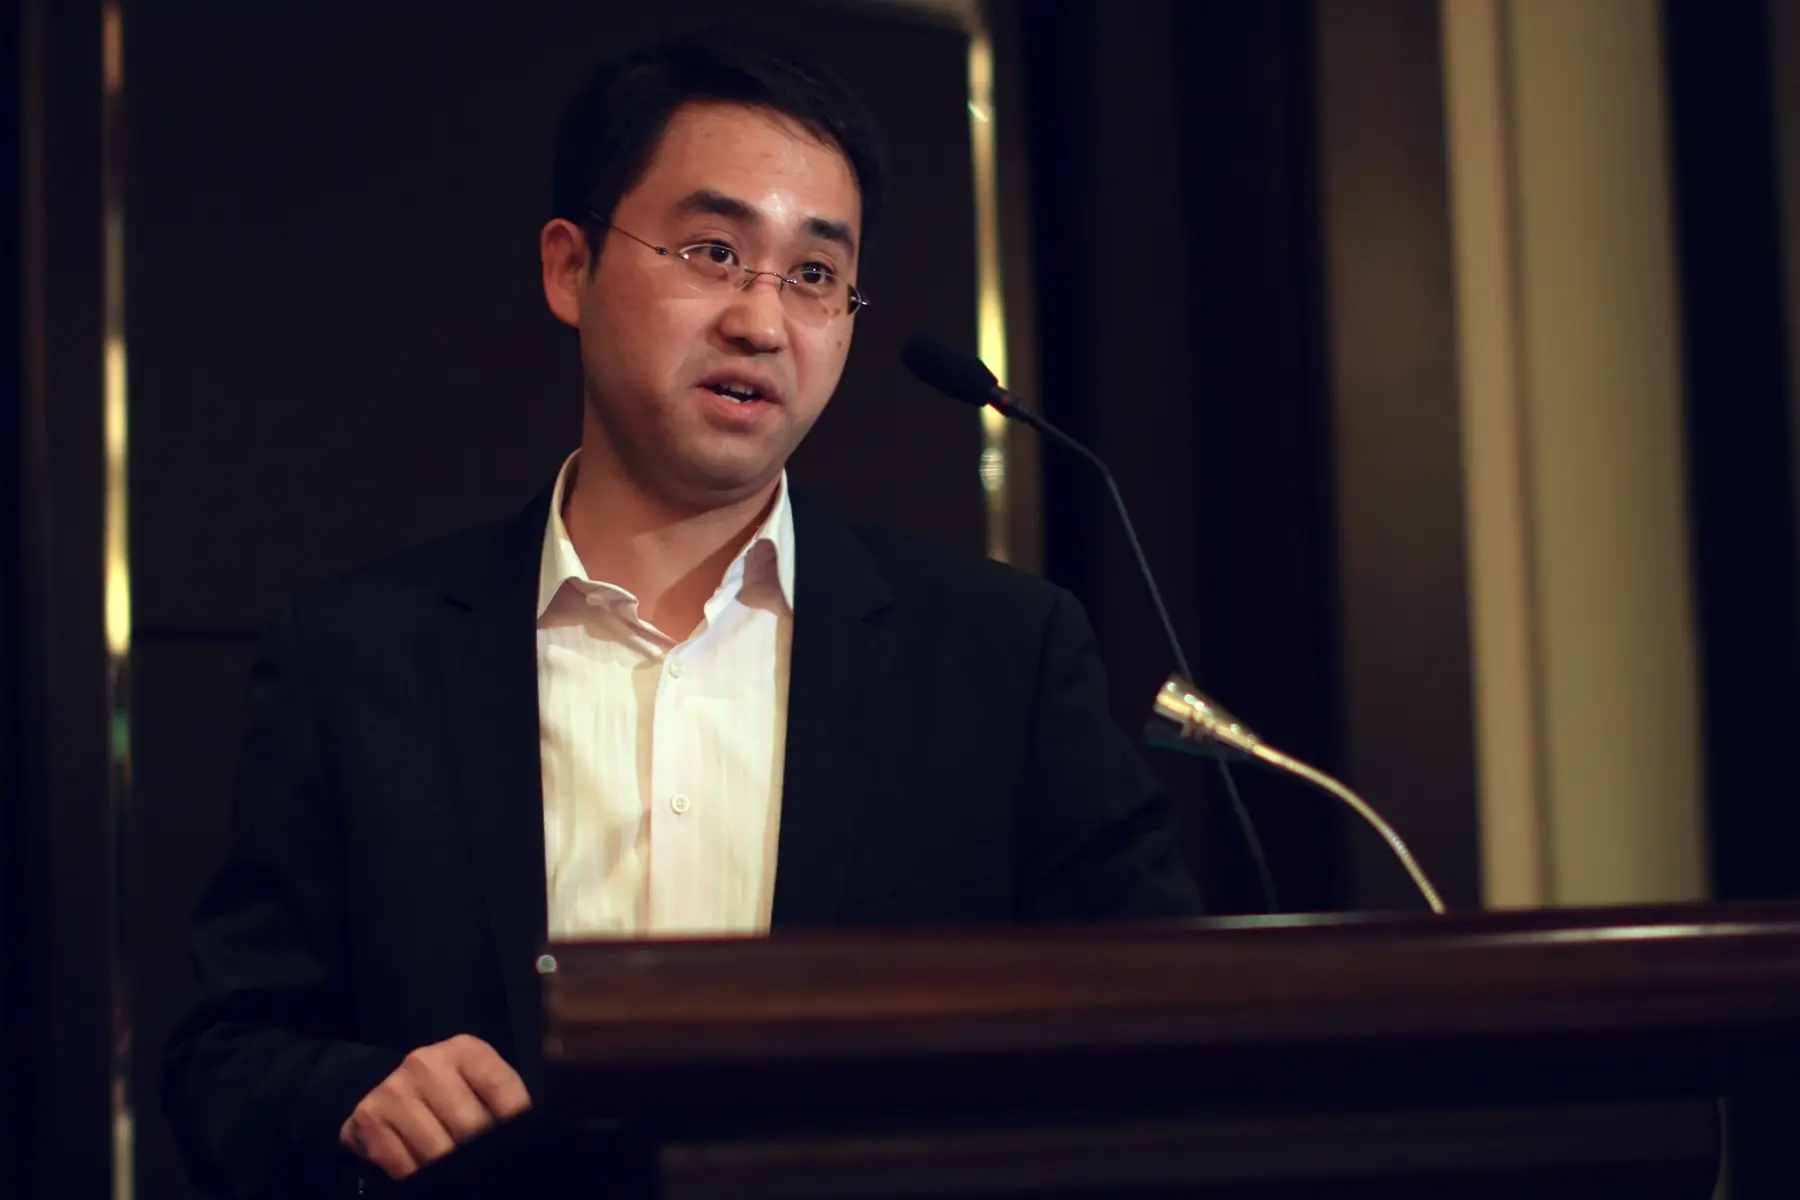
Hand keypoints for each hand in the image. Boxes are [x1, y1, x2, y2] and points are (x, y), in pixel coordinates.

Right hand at [339, 1034, 531, 1180]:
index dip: (514, 1122)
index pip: (502, 1090)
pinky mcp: (368, 1116)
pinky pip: (403, 1166)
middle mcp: (427, 1062)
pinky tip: (422, 1163)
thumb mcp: (483, 1085)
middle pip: (470, 1126)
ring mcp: (394, 1088)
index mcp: (466, 1050)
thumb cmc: (452, 1094)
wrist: (393, 1095)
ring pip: (437, 1152)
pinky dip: (417, 1175)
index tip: (517, 1143)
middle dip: (480, 1151)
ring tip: (453, 1164)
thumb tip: (531, 1131)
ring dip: (448, 1168)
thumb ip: (506, 1101)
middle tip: (480, 1159)